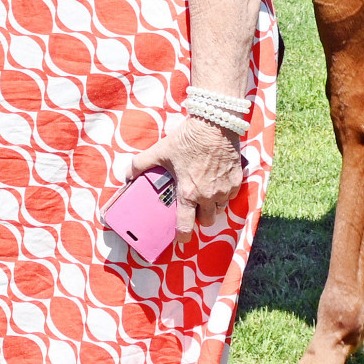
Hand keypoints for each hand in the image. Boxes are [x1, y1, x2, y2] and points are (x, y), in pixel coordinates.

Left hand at [128, 114, 243, 246]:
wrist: (213, 125)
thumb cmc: (186, 140)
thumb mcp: (160, 151)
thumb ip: (141, 164)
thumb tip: (126, 175)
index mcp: (188, 193)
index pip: (185, 225)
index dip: (183, 235)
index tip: (181, 238)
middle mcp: (208, 196)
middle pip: (207, 220)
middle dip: (200, 217)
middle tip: (194, 207)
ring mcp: (224, 190)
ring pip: (220, 208)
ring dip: (213, 205)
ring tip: (205, 193)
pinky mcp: (236, 181)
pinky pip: (231, 196)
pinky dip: (224, 193)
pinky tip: (217, 181)